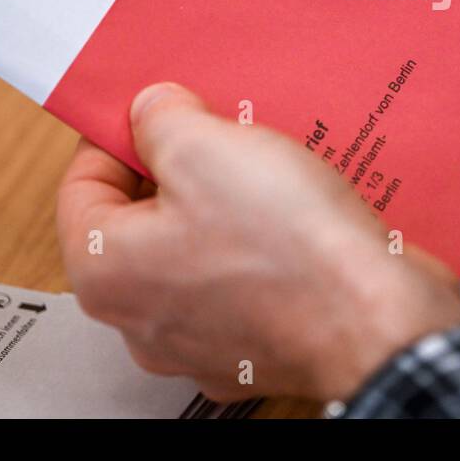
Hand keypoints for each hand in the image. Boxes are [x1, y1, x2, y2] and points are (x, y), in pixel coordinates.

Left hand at [56, 82, 459, 401]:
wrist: (377, 321)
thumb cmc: (289, 249)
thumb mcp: (207, 145)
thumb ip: (161, 119)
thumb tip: (152, 112)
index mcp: (106, 270)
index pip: (82, 186)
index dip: (118, 137)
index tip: (156, 113)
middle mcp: (141, 319)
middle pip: (141, 222)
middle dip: (179, 170)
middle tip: (220, 135)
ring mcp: (199, 342)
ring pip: (195, 252)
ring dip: (223, 208)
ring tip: (267, 172)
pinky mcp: (255, 348)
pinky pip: (243, 283)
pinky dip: (262, 250)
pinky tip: (296, 219)